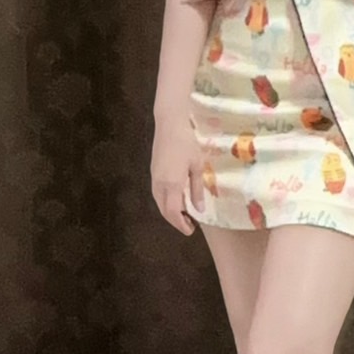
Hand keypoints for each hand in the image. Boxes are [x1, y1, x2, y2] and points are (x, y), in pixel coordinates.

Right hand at [151, 116, 204, 234]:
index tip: (191, 230)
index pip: (173, 212)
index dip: (181, 224)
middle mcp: (159, 184)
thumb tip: (199, 209)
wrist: (169, 124)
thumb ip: (197, 189)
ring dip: (170, 212)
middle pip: (164, 210)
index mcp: (171, 184)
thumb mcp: (197, 166)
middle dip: (176, 221)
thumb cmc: (187, 143)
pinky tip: (177, 199)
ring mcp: (154, 178)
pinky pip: (158, 194)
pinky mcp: (153, 172)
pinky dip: (166, 202)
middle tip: (190, 225)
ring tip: (185, 214)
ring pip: (159, 203)